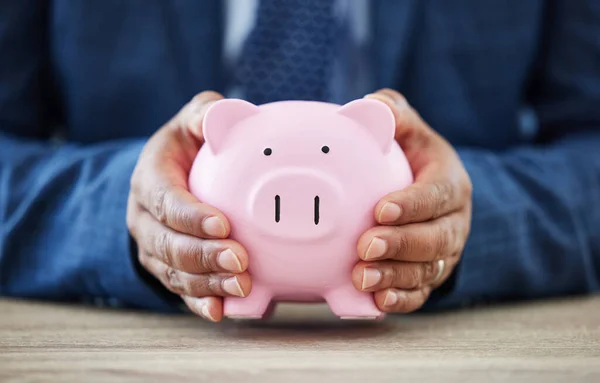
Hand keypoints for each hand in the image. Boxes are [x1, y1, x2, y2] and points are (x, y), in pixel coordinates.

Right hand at [127, 91, 250, 321]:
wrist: (170, 179)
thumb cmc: (188, 147)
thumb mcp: (192, 122)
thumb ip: (205, 114)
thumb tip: (224, 112)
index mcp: (149, 180)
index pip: (165, 201)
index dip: (190, 216)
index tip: (223, 224)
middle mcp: (144, 219)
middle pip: (168, 244)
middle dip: (203, 255)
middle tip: (239, 260)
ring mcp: (153, 248)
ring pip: (174, 272)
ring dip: (207, 283)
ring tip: (242, 287)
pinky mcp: (167, 268)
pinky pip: (180, 290)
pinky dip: (200, 303)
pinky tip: (222, 313)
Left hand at [352, 89, 471, 312]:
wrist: (430, 195)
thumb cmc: (414, 159)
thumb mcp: (411, 133)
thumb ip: (394, 114)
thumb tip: (369, 104)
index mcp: (451, 184)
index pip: (436, 195)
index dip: (412, 204)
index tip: (380, 209)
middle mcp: (453, 222)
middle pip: (435, 239)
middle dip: (401, 244)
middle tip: (366, 246)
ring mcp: (444, 253)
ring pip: (426, 270)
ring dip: (395, 276)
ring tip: (363, 278)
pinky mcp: (431, 275)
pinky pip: (421, 293)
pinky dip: (402, 300)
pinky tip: (377, 302)